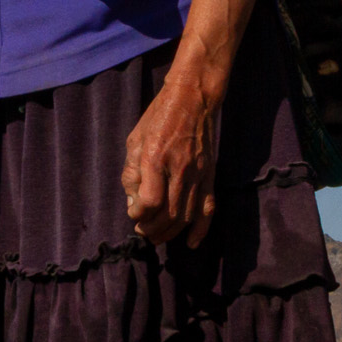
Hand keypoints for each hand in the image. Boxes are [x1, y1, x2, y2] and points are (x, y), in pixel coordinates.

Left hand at [122, 73, 218, 248]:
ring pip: (186, 216)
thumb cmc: (158, 117)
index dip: (138, 215)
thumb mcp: (135, 140)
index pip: (149, 202)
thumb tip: (134, 203)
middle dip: (152, 229)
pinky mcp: (210, 176)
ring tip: (157, 236)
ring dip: (170, 232)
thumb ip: (131, 173)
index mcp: (156, 158)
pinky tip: (190, 243)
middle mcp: (179, 169)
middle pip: (168, 214)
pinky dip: (201, 229)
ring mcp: (198, 174)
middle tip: (142, 231)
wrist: (193, 99)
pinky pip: (208, 208)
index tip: (134, 214)